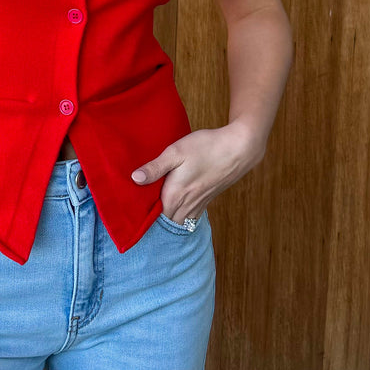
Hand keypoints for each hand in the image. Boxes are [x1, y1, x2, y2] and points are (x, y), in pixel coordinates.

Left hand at [130, 121, 265, 223]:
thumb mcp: (176, 151)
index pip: (153, 216)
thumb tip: (135, 179)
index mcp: (174, 195)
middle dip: (153, 222)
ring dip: (167, 221)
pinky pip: (190, 217)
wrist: (238, 149)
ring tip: (155, 214)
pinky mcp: (207, 200)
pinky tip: (175, 209)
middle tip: (140, 216)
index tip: (131, 212)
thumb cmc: (206, 147)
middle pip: (165, 222)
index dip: (142, 216)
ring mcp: (199, 204)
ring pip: (178, 222)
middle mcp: (186, 205)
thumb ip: (155, 167)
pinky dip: (180, 217)